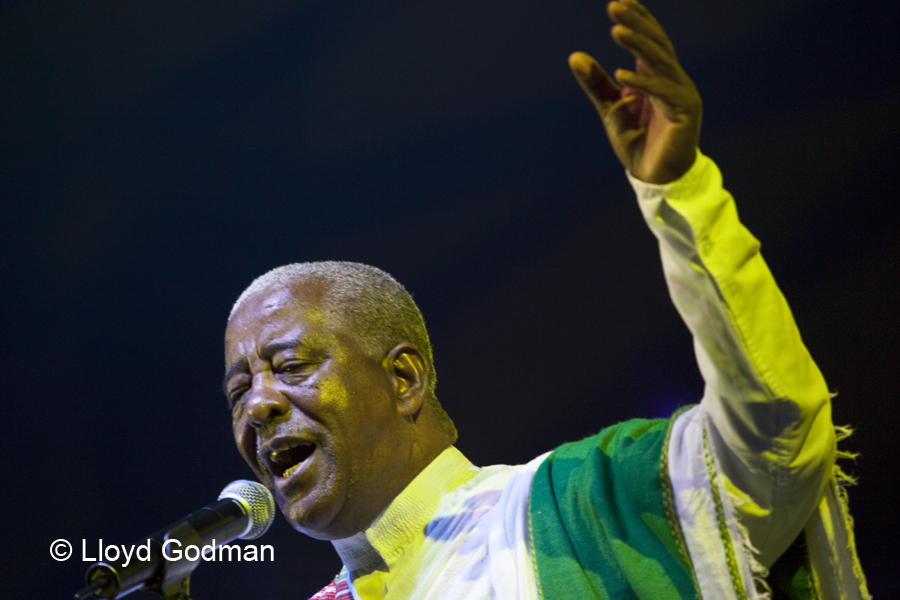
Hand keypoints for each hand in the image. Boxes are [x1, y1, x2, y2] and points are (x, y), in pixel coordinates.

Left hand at [569, 0, 701, 183]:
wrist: (655, 176)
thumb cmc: (638, 141)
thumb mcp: (610, 109)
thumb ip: (596, 83)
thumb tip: (574, 56)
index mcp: (658, 76)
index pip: (650, 40)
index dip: (637, 19)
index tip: (618, 1)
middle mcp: (673, 79)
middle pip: (656, 43)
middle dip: (636, 23)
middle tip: (615, 6)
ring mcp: (681, 94)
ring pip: (661, 61)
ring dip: (638, 45)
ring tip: (616, 31)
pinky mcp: (684, 112)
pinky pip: (662, 91)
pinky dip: (642, 82)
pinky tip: (621, 74)